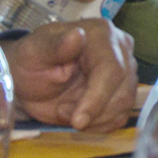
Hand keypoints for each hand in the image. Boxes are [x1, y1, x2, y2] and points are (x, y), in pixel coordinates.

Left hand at [7, 20, 136, 131]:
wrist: (31, 78)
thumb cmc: (31, 61)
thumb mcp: (33, 52)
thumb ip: (55, 45)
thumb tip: (77, 35)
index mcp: (100, 33)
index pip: (111, 69)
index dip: (97, 98)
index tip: (78, 120)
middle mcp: (120, 49)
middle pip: (122, 91)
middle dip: (92, 112)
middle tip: (61, 111)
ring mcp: (125, 71)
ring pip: (123, 106)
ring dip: (93, 119)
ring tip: (65, 110)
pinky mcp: (123, 91)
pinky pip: (119, 117)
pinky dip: (98, 124)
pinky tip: (77, 115)